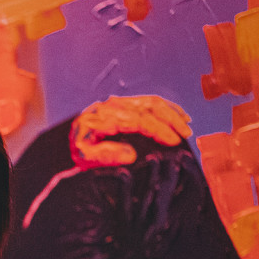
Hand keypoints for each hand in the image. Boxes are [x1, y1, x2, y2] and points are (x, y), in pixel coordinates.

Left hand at [70, 95, 191, 167]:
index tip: (174, 140)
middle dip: (170, 119)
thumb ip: (105, 155)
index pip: (137, 119)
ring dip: (172, 112)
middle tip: (185, 134)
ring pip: (151, 101)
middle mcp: (112, 105)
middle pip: (148, 106)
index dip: (158, 129)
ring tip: (186, 126)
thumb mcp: (85, 157)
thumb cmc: (79, 149)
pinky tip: (179, 115)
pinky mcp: (125, 103)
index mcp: (103, 117)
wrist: (72, 137)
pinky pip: (149, 101)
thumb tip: (131, 154)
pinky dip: (167, 107)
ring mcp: (119, 102)